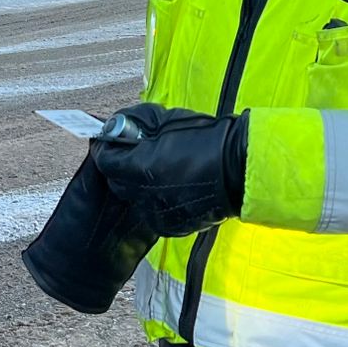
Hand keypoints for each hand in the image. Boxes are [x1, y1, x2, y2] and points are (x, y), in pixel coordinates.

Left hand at [89, 103, 247, 236]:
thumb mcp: (168, 120)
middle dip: (120, 167)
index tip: (109, 141)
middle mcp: (146, 196)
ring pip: (135, 200)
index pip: (106, 161)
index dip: (105, 149)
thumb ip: (138, 123)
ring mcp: (159, 214)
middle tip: (132, 153)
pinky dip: (155, 200)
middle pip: (117, 183)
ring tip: (157, 169)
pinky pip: (153, 212)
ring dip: (138, 185)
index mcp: (142, 168)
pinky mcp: (173, 226)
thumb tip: (119, 126)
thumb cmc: (209, 139)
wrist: (242, 167)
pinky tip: (171, 185)